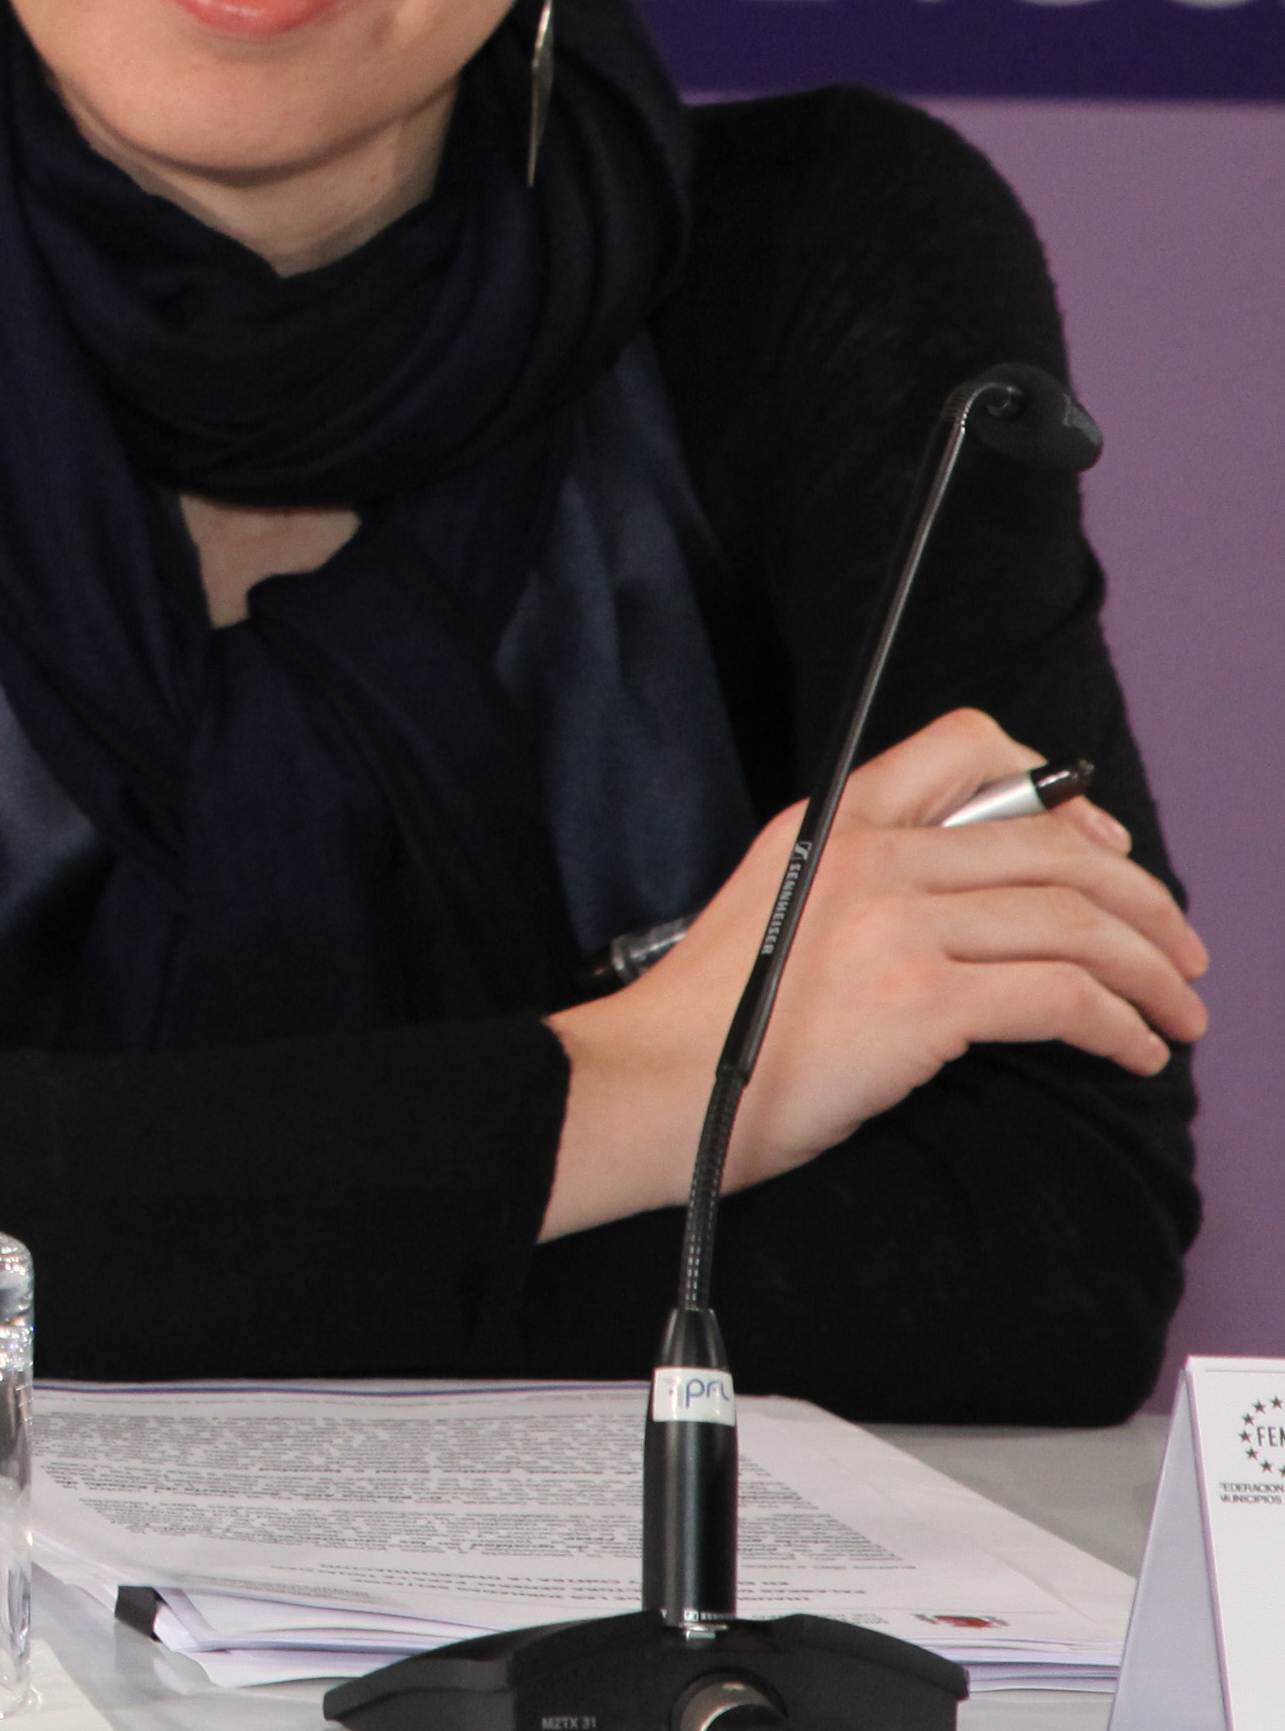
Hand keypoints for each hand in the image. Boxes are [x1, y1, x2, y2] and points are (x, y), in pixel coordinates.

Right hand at [543, 707, 1210, 1237]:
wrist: (654, 1083)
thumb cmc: (715, 1021)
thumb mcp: (779, 906)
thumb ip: (862, 882)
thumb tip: (977, 901)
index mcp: (831, 823)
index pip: (965, 747)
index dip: (1058, 790)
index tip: (1101, 842)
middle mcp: (868, 855)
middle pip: (1054, 844)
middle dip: (1144, 898)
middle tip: (1176, 949)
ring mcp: (894, 924)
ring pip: (1076, 919)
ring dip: (1151, 971)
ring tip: (1176, 1011)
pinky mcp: (920, 1001)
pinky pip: (1063, 998)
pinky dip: (1120, 1026)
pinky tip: (1132, 1051)